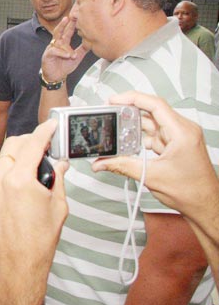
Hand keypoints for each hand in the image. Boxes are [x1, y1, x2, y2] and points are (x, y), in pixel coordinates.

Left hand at [0, 119, 68, 304]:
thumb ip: (58, 178)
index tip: (50, 124)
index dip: (44, 131)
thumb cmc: (39, 240)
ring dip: (15, 164)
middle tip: (41, 148)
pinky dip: (3, 181)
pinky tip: (14, 196)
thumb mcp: (58, 206)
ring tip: (28, 179)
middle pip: (12, 146)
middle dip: (28, 143)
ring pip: (1, 164)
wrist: (17, 264)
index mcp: (20, 181)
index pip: (33, 144)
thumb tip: (59, 163)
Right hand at [41, 16, 88, 82]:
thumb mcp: (77, 57)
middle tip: (69, 17)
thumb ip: (83, 49)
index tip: (77, 16)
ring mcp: (51, 48)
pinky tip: (68, 55)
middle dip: (64, 24)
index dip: (72, 24)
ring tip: (72, 43)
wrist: (56, 76)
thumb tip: (91, 42)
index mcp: (63, 42)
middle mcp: (56, 43)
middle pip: (59, 31)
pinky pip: (55, 51)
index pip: (68, 31)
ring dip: (65, 42)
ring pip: (57, 41)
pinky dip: (62, 53)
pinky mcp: (48, 55)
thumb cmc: (64, 66)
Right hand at [92, 91, 218, 220]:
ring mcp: (179, 137)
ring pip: (152, 124)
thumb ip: (122, 166)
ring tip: (114, 132)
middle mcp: (183, 130)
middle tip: (109, 114)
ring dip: (133, 128)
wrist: (205, 206)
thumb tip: (100, 163)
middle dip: (129, 113)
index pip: (155, 105)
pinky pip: (154, 135)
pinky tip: (127, 144)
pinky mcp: (175, 145)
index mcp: (182, 132)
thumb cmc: (191, 192)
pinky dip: (140, 138)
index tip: (114, 100)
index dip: (132, 98)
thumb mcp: (151, 176)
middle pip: (152, 112)